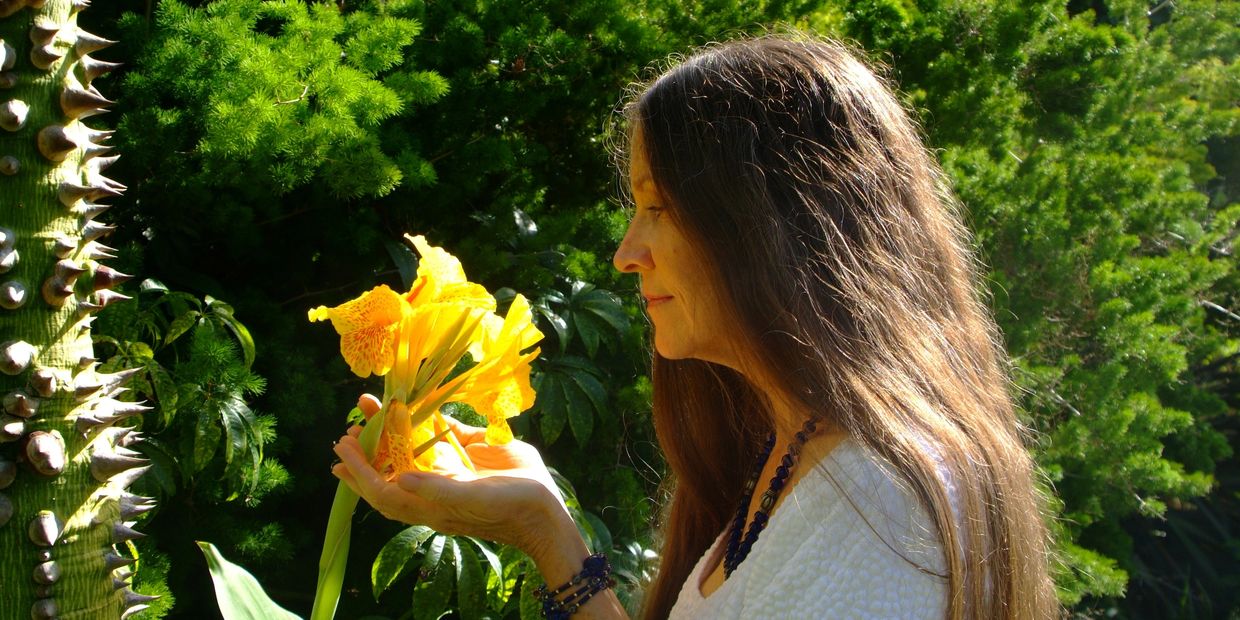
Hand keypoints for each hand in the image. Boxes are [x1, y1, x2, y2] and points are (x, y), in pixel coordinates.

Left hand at [331, 395, 567, 554]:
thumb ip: (439, 489)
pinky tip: (411, 402)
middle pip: (390, 468)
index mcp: (428, 505)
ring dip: (389, 429)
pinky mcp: (469, 451)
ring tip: (369, 408)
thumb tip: (402, 479)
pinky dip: (425, 417)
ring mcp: (450, 469)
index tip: (343, 447)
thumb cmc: (508, 510)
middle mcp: (433, 487)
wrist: (544, 510)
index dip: (359, 470)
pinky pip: (441, 432)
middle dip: (367, 450)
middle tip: (348, 429)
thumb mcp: (473, 500)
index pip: (382, 489)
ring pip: (411, 447)